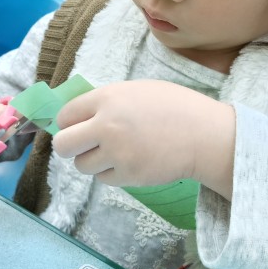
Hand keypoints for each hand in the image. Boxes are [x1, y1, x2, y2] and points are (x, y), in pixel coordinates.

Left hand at [52, 81, 235, 194]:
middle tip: (83, 146)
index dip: (69, 122)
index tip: (77, 126)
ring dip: (92, 161)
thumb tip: (79, 116)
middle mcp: (106, 126)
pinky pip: (103, 178)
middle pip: (63, 145)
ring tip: (113, 153)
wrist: (204, 134)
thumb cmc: (174, 106)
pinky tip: (130, 161)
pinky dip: (112, 173)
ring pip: (81, 165)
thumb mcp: (136, 90)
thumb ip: (107, 101)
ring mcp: (116, 153)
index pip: (65, 115)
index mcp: (107, 98)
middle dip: (70, 146)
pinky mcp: (128, 175)